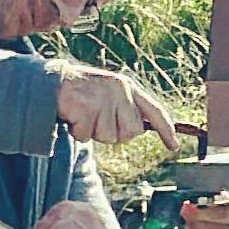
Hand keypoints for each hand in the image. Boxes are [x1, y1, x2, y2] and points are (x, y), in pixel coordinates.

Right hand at [49, 63, 179, 153]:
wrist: (54, 82)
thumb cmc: (84, 93)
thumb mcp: (111, 95)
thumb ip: (127, 110)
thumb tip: (138, 131)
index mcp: (128, 87)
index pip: (154, 110)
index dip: (165, 130)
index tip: (174, 146)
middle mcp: (119, 91)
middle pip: (132, 132)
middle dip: (116, 132)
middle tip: (99, 118)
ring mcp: (103, 99)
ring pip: (110, 137)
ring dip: (95, 132)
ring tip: (85, 115)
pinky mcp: (85, 108)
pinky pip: (87, 136)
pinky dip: (79, 132)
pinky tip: (74, 117)